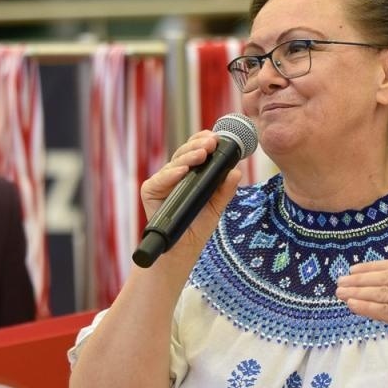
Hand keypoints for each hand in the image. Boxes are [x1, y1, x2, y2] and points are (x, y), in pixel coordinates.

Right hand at [137, 129, 241, 262]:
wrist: (183, 250)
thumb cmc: (197, 226)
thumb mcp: (216, 207)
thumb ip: (225, 190)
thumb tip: (236, 172)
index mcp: (189, 174)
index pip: (194, 151)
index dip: (202, 141)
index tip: (215, 137)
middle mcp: (174, 175)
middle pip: (184, 153)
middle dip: (198, 146)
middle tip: (211, 142)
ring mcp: (162, 182)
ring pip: (174, 163)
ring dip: (188, 157)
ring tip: (201, 154)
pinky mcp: (150, 191)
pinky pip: (159, 180)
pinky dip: (170, 175)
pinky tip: (181, 170)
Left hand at [334, 259, 387, 375]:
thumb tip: (375, 280)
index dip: (372, 267)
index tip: (353, 270)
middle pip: (387, 277)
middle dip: (360, 279)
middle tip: (341, 281)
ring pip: (383, 293)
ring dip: (358, 293)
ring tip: (341, 293)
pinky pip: (384, 311)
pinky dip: (365, 307)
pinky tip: (352, 305)